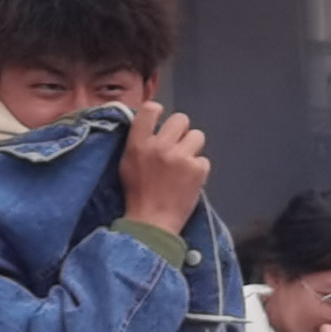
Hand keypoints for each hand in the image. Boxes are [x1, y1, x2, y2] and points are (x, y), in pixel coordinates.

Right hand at [116, 101, 211, 233]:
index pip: (150, 109)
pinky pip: (204, 159)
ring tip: (185, 163)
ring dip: (192, 148)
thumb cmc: (136, 194)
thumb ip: (137, 142)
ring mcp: (181, 157)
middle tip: (176, 145)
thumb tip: (149, 126)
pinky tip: (189, 180)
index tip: (159, 120)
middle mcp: (160, 146)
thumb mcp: (126, 164)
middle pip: (180, 119)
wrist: (152, 222)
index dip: (157, 111)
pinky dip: (198, 169)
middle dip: (180, 131)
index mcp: (138, 144)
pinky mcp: (198, 170)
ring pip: (197, 136)